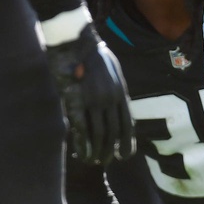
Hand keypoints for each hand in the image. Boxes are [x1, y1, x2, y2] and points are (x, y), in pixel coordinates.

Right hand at [44, 19, 135, 163]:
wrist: (76, 42)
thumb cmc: (94, 56)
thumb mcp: (114, 72)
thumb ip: (117, 91)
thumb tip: (119, 109)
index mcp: (121, 91)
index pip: (128, 124)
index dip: (127, 142)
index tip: (124, 155)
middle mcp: (110, 98)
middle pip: (114, 132)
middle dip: (111, 150)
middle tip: (106, 161)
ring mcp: (93, 101)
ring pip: (99, 134)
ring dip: (97, 151)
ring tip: (94, 161)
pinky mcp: (76, 101)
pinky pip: (82, 129)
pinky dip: (83, 145)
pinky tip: (82, 154)